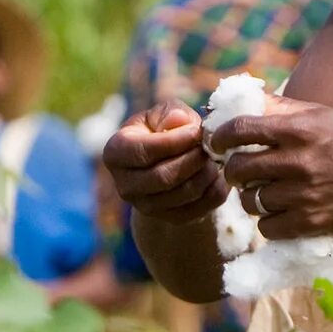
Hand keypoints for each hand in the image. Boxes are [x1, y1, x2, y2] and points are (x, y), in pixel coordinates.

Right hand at [102, 104, 225, 224]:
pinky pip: (199, 209)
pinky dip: (214, 190)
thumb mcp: (162, 114)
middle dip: (193, 159)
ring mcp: (145, 207)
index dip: (174, 141)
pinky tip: (217, 174)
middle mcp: (125, 185)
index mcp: (115, 153)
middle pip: (164, 177)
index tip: (196, 132)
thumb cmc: (162, 129)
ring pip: (183, 194)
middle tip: (209, 146)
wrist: (165, 162)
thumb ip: (171, 112)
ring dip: (206, 174)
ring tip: (214, 158)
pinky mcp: (169, 219)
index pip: (144, 151)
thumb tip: (180, 122)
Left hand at [212, 100, 332, 239]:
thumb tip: (244, 102)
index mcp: (297, 129)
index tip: (217, 143)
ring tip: (264, 192)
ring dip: (251, 197)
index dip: (220, 137)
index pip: (240, 129)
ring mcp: (302, 195)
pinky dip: (268, 221)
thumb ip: (282, 109)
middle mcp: (297, 161)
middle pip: (238, 169)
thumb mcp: (321, 115)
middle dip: (232, 171)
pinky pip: (267, 227)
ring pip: (249, 201)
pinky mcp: (309, 223)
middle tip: (238, 172)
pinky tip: (280, 212)